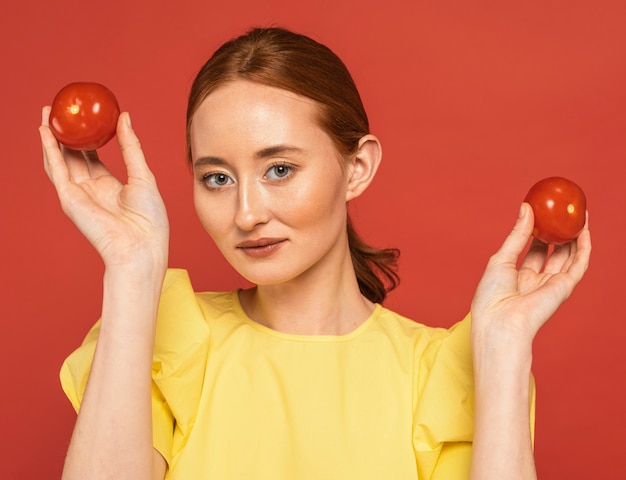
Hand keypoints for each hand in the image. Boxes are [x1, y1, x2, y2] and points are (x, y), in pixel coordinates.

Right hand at [40, 107, 168, 268]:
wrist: (142, 247)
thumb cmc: (149, 220)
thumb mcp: (143, 175)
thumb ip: (131, 147)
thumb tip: (125, 117)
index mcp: (109, 187)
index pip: (92, 158)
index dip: (85, 137)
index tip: (84, 117)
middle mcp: (91, 190)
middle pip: (72, 156)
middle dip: (64, 134)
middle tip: (60, 109)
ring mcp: (78, 195)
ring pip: (60, 160)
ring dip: (51, 137)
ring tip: (48, 113)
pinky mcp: (69, 200)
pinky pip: (57, 170)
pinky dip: (50, 150)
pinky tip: (46, 131)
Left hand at [471, 203, 590, 348]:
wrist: (500, 322)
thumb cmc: (492, 296)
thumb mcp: (501, 259)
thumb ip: (517, 234)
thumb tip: (527, 207)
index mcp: (519, 276)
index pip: (534, 250)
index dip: (541, 231)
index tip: (545, 213)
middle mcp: (537, 280)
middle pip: (554, 252)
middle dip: (562, 232)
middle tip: (566, 212)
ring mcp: (552, 284)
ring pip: (570, 256)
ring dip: (577, 236)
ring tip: (579, 214)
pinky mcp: (563, 287)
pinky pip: (578, 264)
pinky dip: (583, 247)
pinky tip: (584, 230)